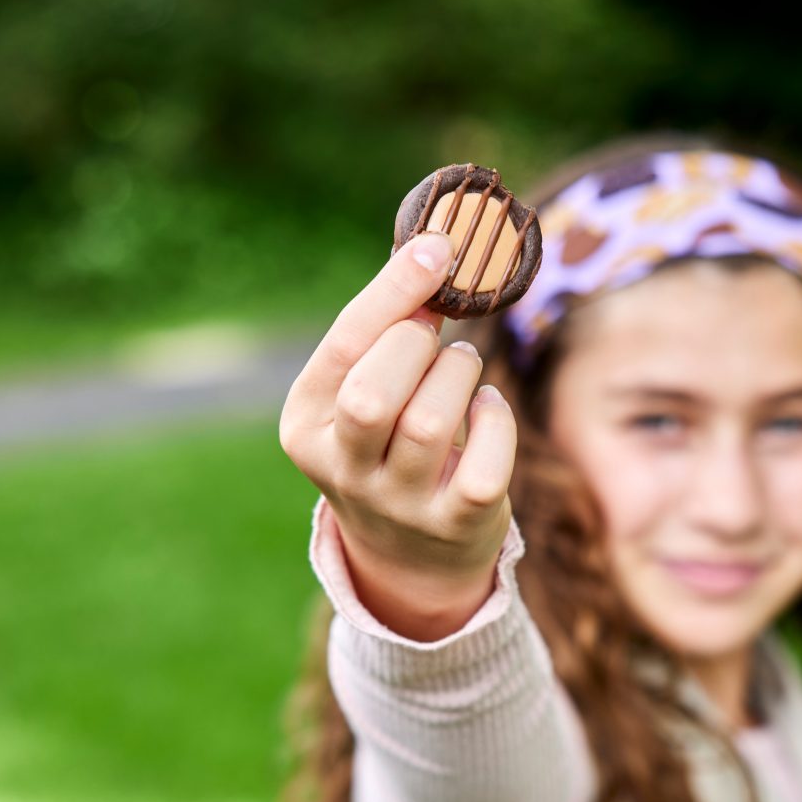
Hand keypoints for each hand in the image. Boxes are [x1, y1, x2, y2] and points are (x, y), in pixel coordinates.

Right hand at [280, 229, 518, 639]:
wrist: (411, 553)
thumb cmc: (389, 440)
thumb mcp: (362, 390)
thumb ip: (382, 331)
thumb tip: (434, 248)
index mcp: (305, 427)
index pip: (343, 349)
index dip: (394, 293)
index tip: (438, 249)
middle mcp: (344, 472)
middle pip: (374, 396)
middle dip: (416, 345)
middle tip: (435, 334)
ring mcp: (399, 504)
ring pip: (431, 423)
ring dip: (459, 373)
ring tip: (462, 367)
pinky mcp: (455, 525)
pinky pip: (485, 465)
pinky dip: (496, 420)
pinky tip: (488, 408)